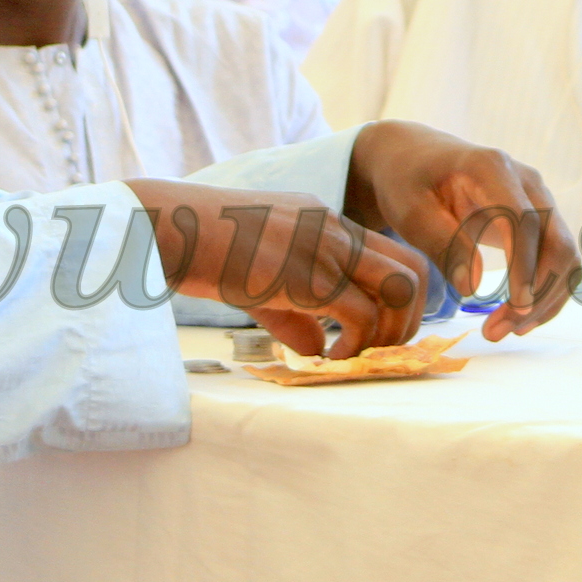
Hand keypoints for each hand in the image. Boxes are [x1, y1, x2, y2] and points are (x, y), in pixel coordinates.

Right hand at [124, 182, 423, 358]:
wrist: (167, 227)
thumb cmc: (202, 250)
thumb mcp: (260, 274)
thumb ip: (296, 310)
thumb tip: (318, 349)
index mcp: (327, 222)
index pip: (395, 254)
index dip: (401, 299)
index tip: (381, 331)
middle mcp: (335, 230)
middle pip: (414, 269)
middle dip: (410, 319)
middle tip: (379, 351)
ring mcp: (324, 250)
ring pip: (401, 289)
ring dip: (390, 333)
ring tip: (356, 357)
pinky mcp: (306, 277)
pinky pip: (361, 316)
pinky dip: (357, 345)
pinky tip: (328, 359)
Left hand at [343, 121, 578, 338]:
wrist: (418, 160)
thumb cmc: (409, 183)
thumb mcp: (411, 211)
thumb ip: (443, 244)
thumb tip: (473, 287)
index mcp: (493, 168)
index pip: (523, 220)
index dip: (525, 266)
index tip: (515, 307)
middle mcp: (527, 181)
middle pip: (556, 242)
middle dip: (536, 293)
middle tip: (497, 331)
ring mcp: (540, 199)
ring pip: (565, 256)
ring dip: (545, 299)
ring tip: (505, 330)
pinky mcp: (541, 219)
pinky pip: (559, 260)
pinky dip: (547, 292)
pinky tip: (520, 317)